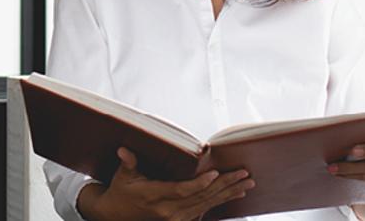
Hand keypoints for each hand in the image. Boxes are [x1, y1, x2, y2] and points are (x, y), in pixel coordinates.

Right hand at [77, 147, 254, 220]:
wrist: (117, 214)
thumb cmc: (122, 190)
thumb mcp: (122, 176)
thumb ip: (128, 163)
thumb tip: (124, 150)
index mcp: (154, 196)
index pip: (181, 191)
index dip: (199, 183)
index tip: (214, 174)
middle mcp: (168, 210)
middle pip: (201, 197)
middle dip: (225, 185)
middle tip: (243, 174)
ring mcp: (176, 217)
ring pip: (207, 205)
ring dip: (228, 193)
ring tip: (246, 183)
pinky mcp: (181, 219)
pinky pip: (205, 210)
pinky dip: (221, 201)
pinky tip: (235, 194)